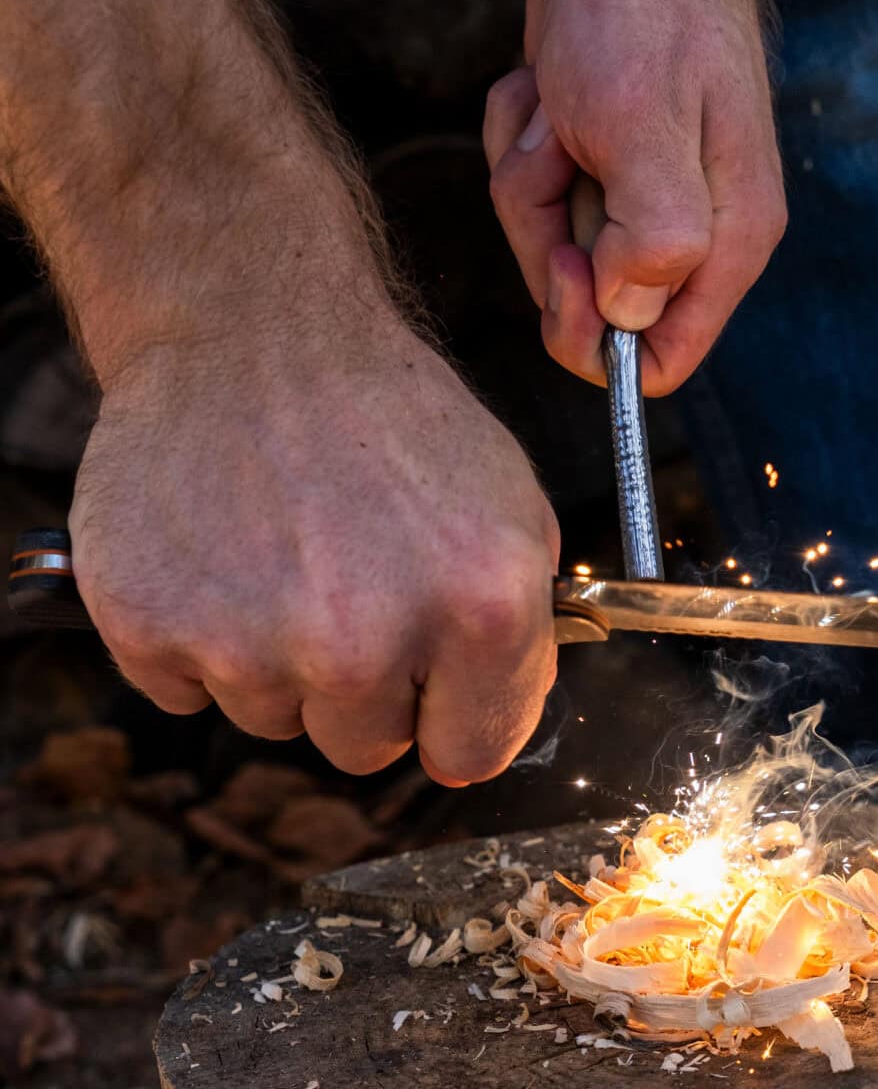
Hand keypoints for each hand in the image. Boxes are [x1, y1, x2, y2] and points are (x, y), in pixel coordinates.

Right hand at [69, 314, 561, 783]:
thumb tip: (493, 724)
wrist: (256, 334)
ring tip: (285, 553)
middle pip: (366, 748)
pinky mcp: (148, 626)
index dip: (453, 719)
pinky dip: (196, 638)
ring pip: (272, 719)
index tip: (435, 691)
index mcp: (481, 609)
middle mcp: (365, 642)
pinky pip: (183, 691)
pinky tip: (221, 555)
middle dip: (365, 687)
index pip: (473, 753)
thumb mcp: (510, 509)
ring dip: (278, 660)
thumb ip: (518, 630)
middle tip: (350, 587)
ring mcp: (248, 643)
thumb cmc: (391, 418)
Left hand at [484, 0, 786, 394]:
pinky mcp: (603, 159)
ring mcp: (644, 195)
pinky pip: (532, 188)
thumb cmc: (650, 12)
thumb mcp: (641, 126)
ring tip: (559, 102)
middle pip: (587, 305)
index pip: (662, 360)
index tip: (565, 259)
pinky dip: (521, 134)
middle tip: (562, 148)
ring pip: (547, 243)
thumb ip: (651, 238)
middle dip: (546, 229)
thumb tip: (628, 317)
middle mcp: (692, 230)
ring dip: (529, 170)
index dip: (597, 334)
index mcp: (725, 240)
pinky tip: (547, 86)